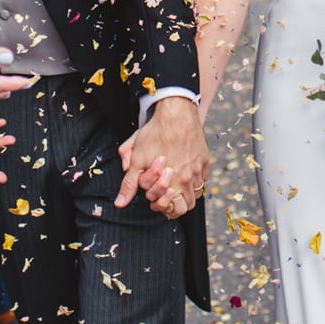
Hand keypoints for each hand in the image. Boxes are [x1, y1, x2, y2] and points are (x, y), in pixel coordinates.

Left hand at [115, 97, 208, 219]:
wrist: (176, 113)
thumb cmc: (156, 134)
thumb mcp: (137, 160)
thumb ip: (130, 184)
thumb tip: (120, 203)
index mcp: (174, 183)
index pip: (177, 210)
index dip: (165, 208)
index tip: (157, 199)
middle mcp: (190, 178)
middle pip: (189, 204)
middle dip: (177, 202)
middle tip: (166, 192)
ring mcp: (199, 168)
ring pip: (197, 190)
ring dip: (186, 190)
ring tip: (175, 181)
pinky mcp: (204, 158)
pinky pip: (203, 175)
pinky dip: (195, 177)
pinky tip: (184, 168)